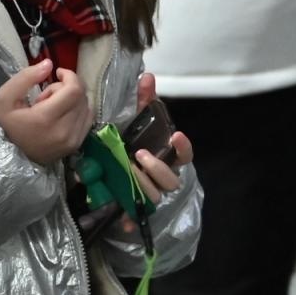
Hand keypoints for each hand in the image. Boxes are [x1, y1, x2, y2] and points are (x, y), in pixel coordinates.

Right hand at [0, 58, 91, 164]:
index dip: (69, 76)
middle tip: (48, 93)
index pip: (74, 90)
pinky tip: (63, 114)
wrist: (10, 155)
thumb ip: (25, 78)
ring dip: (73, 100)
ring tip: (54, 105)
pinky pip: (88, 119)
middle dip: (68, 87)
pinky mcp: (77, 145)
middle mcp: (64, 131)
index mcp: (45, 118)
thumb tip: (49, 64)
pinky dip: (78, 111)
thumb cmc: (6, 124)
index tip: (57, 73)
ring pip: (87, 106)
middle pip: (81, 96)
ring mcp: (73, 140)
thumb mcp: (4, 98)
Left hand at [113, 72, 194, 231]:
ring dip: (143, 183)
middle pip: (171, 180)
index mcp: (166, 158)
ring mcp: (150, 195)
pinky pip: (137, 217)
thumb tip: (147, 76)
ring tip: (128, 170)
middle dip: (158, 168)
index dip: (184, 148)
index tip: (175, 135)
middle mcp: (162, 178)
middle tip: (140, 155)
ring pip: (155, 195)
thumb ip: (143, 102)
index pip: (185, 156)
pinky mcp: (134, 209)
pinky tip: (124, 218)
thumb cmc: (130, 147)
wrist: (110, 175)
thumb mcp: (134, 123)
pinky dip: (131, 218)